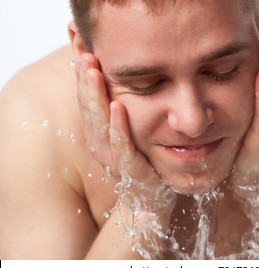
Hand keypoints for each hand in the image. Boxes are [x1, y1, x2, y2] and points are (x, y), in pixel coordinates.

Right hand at [75, 54, 175, 257]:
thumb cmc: (139, 162)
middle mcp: (101, 145)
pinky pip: (123, 147)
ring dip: (96, 98)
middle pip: (90, 108)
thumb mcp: (125, 134)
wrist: (150, 199)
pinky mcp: (132, 169)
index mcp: (99, 134)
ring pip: (101, 124)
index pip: (88, 100)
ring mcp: (114, 158)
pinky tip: (118, 108)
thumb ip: (118, 112)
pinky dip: (119, 128)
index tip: (80, 49)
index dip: (83, 76)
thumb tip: (115, 82)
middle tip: (83, 52)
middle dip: (86, 80)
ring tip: (93, 72)